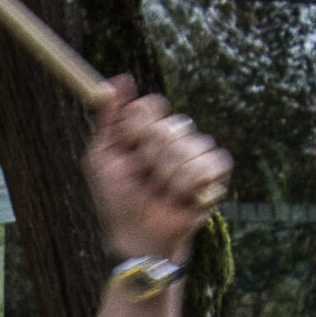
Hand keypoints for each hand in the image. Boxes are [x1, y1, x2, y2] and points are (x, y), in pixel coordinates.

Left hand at [85, 76, 231, 265]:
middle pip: (171, 125)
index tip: (128, 148)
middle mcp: (173, 138)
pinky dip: (191, 183)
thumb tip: (116, 80)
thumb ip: (106, 119)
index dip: (138, 128)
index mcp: (147, 130)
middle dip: (151, 158)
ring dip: (169, 175)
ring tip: (161, 192)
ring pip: (190, 145)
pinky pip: (212, 161)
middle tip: (143, 178)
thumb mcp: (101, 159)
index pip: (151, 106)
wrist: (136, 237)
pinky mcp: (214, 174)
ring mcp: (195, 154)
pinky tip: (180, 197)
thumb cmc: (116, 202)